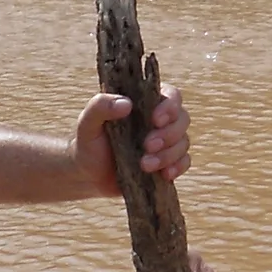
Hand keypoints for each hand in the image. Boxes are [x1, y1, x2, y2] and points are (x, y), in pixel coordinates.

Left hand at [73, 83, 188, 195]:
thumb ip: (100, 106)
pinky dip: (178, 167)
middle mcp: (159, 120)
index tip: (155, 120)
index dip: (170, 106)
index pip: (171, 95)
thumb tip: (126, 104)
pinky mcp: (167, 162)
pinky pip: (184, 162)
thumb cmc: (89, 143)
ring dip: (168, 154)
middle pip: (182, 119)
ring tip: (145, 165)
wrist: (89, 175)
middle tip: (147, 145)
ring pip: (183, 142)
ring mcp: (165, 142)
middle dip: (168, 134)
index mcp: (144, 103)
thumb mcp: (87, 123)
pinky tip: (164, 174)